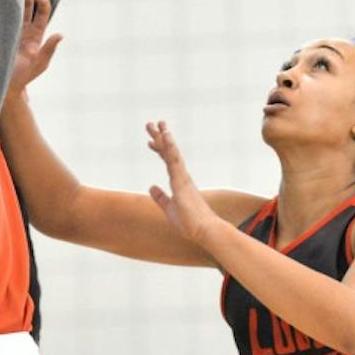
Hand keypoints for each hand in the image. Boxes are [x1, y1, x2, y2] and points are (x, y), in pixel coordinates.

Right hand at [11, 0, 62, 93]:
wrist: (4, 85)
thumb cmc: (24, 76)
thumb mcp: (39, 63)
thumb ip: (49, 48)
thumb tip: (61, 34)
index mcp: (35, 36)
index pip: (42, 15)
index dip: (43, 4)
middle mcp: (23, 31)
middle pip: (27, 8)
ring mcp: (10, 32)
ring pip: (13, 10)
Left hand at [147, 121, 218, 242]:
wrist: (204, 230)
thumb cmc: (189, 222)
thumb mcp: (169, 208)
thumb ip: (160, 197)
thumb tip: (151, 187)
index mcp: (179, 182)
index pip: (167, 161)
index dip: (159, 150)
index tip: (150, 141)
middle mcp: (182, 176)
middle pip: (168, 153)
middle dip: (159, 138)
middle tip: (150, 124)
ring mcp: (182, 177)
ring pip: (172, 153)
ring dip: (164, 138)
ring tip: (158, 124)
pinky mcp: (182, 181)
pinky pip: (174, 160)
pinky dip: (169, 146)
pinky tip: (164, 136)